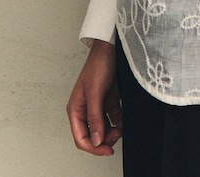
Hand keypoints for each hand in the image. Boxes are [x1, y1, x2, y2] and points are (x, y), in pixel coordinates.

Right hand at [67, 39, 122, 155]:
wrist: (110, 49)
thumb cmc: (97, 65)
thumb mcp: (95, 92)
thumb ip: (95, 117)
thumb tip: (95, 140)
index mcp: (76, 109)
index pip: (81, 138)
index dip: (93, 147)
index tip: (107, 149)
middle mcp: (85, 110)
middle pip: (92, 136)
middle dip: (104, 140)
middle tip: (116, 136)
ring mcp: (97, 107)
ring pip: (103, 130)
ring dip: (112, 132)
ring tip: (120, 128)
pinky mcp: (108, 102)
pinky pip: (113, 120)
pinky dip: (118, 123)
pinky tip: (123, 121)